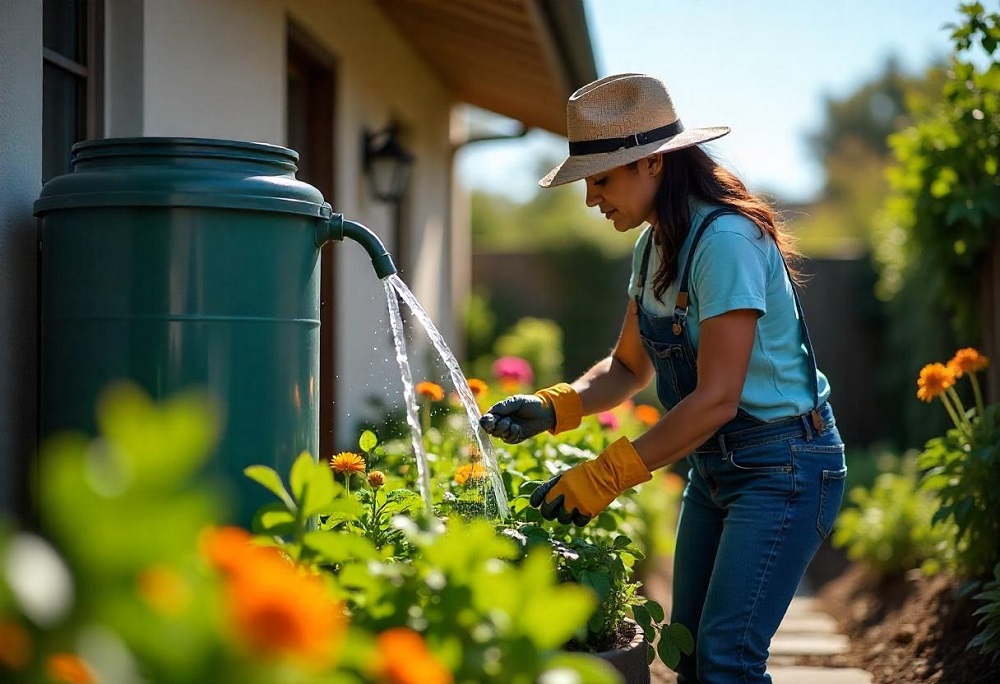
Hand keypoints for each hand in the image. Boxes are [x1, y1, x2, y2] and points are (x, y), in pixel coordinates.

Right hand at [479, 394, 554, 443]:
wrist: (544, 412)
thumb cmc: (529, 403)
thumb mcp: (515, 401)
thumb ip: (503, 407)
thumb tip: (490, 412)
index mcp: (498, 413)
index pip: (486, 419)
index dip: (485, 421)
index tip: (489, 420)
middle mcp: (500, 423)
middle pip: (489, 429)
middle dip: (493, 426)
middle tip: (502, 421)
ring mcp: (507, 431)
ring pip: (498, 435)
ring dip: (503, 429)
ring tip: (511, 423)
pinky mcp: (515, 438)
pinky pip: (508, 439)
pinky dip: (512, 433)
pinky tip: (517, 428)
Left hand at [529, 437, 651, 525]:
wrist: (608, 474)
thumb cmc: (587, 474)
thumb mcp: (569, 475)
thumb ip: (556, 485)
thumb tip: (544, 497)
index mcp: (560, 483)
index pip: (540, 495)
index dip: (535, 500)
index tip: (535, 504)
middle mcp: (566, 494)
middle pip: (547, 511)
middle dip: (547, 513)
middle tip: (550, 514)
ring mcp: (576, 504)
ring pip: (562, 519)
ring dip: (564, 517)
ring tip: (569, 511)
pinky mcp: (587, 511)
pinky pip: (577, 522)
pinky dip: (578, 520)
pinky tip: (580, 514)